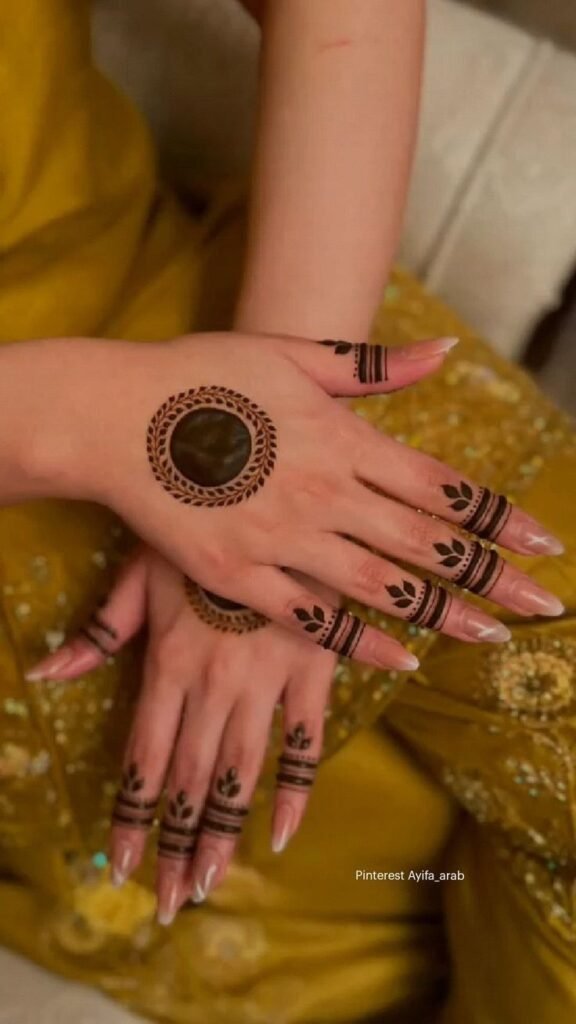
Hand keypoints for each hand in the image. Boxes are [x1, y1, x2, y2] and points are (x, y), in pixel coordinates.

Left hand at [28, 546, 337, 924]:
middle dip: (176, 844)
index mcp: (169, 665)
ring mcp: (266, 682)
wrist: (274, 495)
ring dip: (225, 833)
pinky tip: (282, 832)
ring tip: (210, 883)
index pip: (144, 758)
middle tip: (169, 903)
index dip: (131, 815)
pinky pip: (304, 740)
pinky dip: (296, 788)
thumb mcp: (140, 573)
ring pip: (241, 773)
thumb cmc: (198, 530)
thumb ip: (99, 633)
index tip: (121, 866)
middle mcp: (215, 686)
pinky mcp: (312, 672)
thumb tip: (46, 673)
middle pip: (190, 781)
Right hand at [31, 331, 563, 669]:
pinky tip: (400, 659)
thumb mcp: (289, 353)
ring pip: (378, 585)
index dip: (497, 518)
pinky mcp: (238, 575)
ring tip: (490, 637)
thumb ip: (371, 367)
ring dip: (440, 613)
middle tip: (543, 607)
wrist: (112, 416)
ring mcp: (280, 538)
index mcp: (341, 438)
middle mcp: (322, 492)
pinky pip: (310, 617)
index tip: (543, 544)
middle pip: (425, 542)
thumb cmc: (200, 376)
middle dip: (490, 577)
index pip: (439, 485)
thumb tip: (445, 352)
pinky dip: (358, 640)